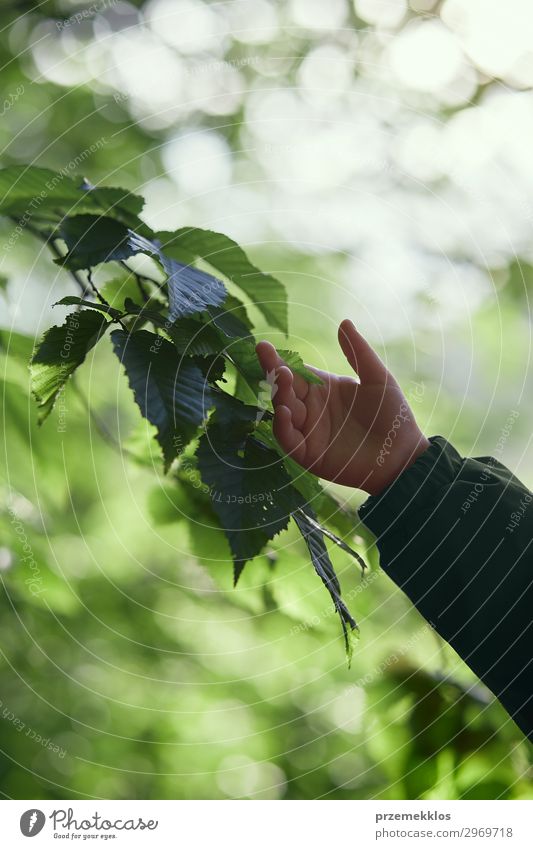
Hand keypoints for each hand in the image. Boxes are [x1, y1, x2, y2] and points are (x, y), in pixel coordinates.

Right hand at [256, 320, 429, 495]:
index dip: (277, 360)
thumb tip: (343, 322)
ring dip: (279, 396)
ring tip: (283, 380)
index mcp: (322, 389)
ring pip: (283, 412)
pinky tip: (285, 411)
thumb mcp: (377, 378)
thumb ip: (358, 352)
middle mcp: (310, 409)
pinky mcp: (308, 455)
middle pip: (283, 390)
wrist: (402, 455)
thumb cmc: (392, 416)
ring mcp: (308, 432)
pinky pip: (288, 439)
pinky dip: (281, 427)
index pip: (293, 371)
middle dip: (276, 376)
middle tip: (276, 365)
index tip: (263, 346)